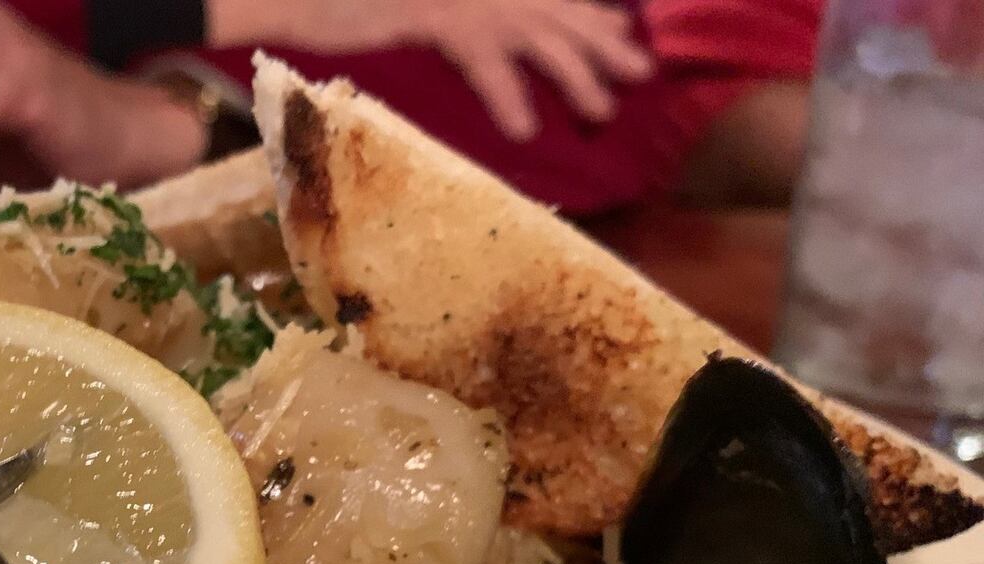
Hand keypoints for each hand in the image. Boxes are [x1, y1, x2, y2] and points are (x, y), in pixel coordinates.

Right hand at [212, 0, 654, 141]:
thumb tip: (480, 40)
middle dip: (602, 43)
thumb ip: (453, 19)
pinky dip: (506, 95)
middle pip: (557, 10)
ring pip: (537, 33)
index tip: (625, 36)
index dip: (589, 14)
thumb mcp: (413, 12)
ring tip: (600, 112)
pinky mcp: (435, 15)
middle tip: (640, 75)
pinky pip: (484, 59)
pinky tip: (523, 130)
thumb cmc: (344, 6)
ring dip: (574, 73)